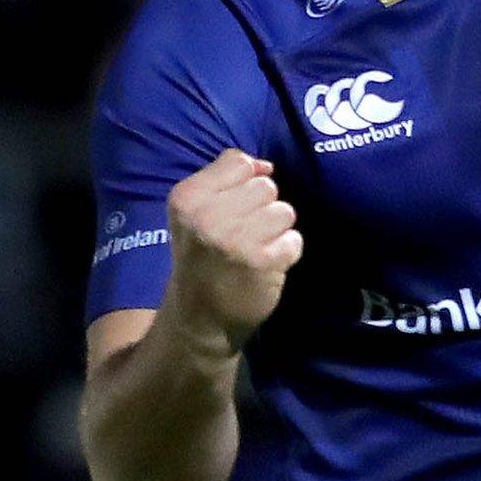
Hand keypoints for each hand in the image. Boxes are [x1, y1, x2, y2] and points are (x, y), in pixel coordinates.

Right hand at [162, 150, 301, 356]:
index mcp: (187, 197)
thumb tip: (266, 165)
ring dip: (276, 231)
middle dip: (261, 208)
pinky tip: (265, 266)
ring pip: (284, 211)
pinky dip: (285, 253)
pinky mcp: (263, 262)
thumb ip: (226, 179)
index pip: (239, 163)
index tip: (231, 210)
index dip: (244, 184)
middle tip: (243, 235)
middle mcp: (208, 216)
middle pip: (265, 186)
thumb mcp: (194, 212)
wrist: (199, 317)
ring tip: (256, 249)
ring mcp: (236, 240)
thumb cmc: (201, 257)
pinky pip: (294, 240)